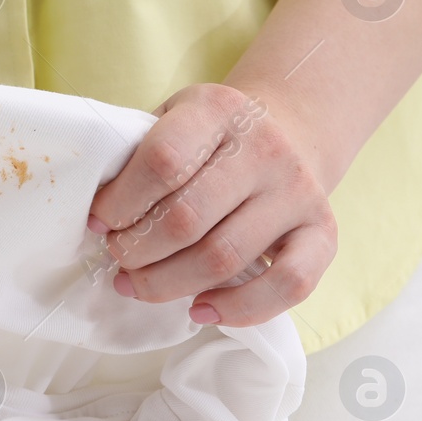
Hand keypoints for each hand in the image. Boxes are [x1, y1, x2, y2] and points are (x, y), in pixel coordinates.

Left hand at [86, 83, 336, 326]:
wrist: (288, 128)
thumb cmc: (209, 137)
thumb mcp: (172, 121)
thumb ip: (138, 157)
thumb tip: (97, 219)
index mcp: (218, 110)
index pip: (163, 161)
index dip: (121, 202)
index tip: (98, 222)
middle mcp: (266, 149)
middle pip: (187, 219)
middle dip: (137, 251)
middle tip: (118, 257)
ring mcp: (298, 192)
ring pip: (224, 258)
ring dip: (168, 284)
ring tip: (137, 284)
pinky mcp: (323, 232)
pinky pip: (288, 284)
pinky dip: (239, 308)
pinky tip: (199, 309)